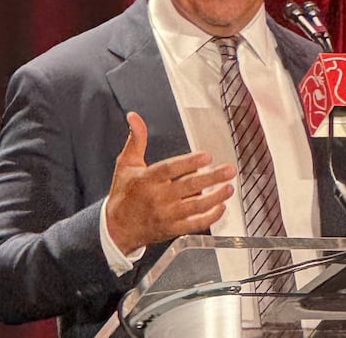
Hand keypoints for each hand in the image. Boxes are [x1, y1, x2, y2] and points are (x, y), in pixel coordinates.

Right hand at [105, 112, 236, 253]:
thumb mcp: (125, 164)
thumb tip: (134, 117)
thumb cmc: (124, 193)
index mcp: (146, 179)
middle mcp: (157, 197)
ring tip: (229, 188)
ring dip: (214, 197)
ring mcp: (165, 215)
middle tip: (229, 170)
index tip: (206, 156)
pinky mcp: (171, 229)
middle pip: (187, 187)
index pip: (169, 169)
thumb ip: (136, 139)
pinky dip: (209, 217)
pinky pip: (193, 224)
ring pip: (194, 206)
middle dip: (211, 178)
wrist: (116, 228)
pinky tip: (221, 207)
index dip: (188, 162)